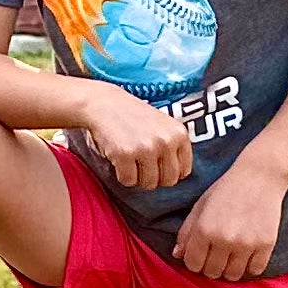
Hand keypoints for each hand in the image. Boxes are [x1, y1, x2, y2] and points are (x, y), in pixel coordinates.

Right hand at [73, 86, 191, 189]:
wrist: (104, 103)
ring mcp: (146, 148)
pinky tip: (119, 158)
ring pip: (148, 183)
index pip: (183, 171)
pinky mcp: (125, 154)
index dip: (167, 172)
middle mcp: (166, 141)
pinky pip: (128, 181)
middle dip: (154, 178)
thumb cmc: (134, 117)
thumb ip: (175, 148)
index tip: (156, 164)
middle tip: (142, 165)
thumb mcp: (164, 126)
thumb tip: (178, 177)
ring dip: (137, 177)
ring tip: (130, 159)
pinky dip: (122, 175)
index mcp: (179, 134)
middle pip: (168, 181)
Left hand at [173, 160, 286, 279]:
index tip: (201, 255)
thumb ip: (186, 231)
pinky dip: (250, 266)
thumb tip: (178, 255)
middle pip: (212, 273)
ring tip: (232, 255)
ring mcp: (246, 244)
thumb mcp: (200, 206)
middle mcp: (223, 239)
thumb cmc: (227, 189)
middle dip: (211, 267)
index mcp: (204, 229)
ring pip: (232, 275)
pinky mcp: (266, 245)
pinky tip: (248, 254)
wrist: (260, 176)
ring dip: (230, 269)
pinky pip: (254, 271)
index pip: (193, 264)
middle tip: (217, 255)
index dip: (195, 262)